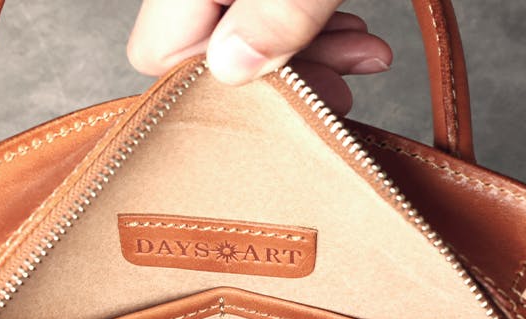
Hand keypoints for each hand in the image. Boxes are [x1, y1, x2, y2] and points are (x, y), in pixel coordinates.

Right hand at [127, 0, 392, 115]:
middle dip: (278, 82)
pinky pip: (277, 12)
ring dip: (309, 58)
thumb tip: (230, 68)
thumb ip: (277, 13)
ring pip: (248, 32)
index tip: (280, 100)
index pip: (160, 56)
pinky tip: (357, 39)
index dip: (214, 91)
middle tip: (337, 99)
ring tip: (364, 60)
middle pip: (207, 49)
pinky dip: (314, 30)